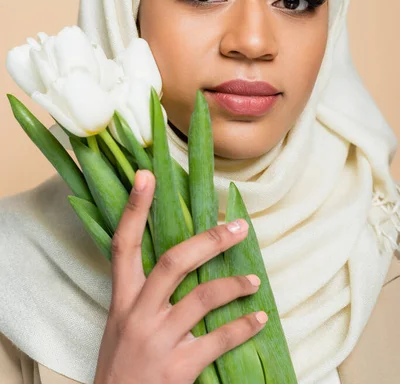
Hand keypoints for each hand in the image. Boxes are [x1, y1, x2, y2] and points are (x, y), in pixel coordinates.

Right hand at [94, 169, 267, 383]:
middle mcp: (137, 313)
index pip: (124, 243)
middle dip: (209, 240)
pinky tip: (259, 319)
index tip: (147, 175)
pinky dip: (243, 327)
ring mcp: (158, 339)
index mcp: (122, 298)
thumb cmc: (121, 364)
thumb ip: (142, 294)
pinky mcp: (177, 368)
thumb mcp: (120, 324)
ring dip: (234, 284)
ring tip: (254, 279)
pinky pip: (218, 340)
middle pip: (174, 261)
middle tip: (238, 226)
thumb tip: (179, 261)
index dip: (135, 208)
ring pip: (202, 297)